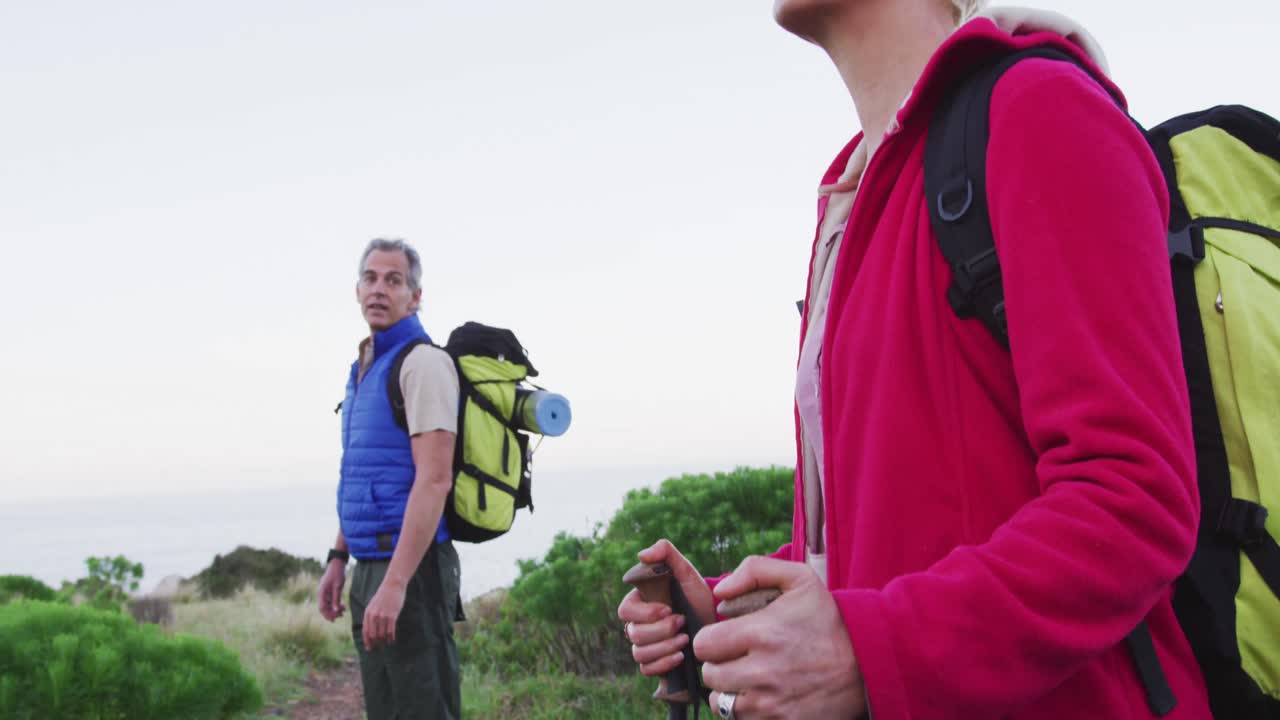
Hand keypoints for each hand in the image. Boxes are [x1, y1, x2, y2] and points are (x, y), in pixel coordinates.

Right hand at [317, 561, 346, 621]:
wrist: (337, 563)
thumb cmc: (337, 573)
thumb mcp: (338, 586)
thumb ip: (336, 598)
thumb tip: (335, 610)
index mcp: (322, 592)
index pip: (322, 607)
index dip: (327, 614)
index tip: (334, 619)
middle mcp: (322, 593)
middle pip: (324, 607)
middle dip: (332, 613)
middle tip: (341, 616)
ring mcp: (325, 592)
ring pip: (328, 604)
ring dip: (335, 609)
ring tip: (344, 612)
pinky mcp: (329, 591)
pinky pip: (331, 600)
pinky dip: (336, 604)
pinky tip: (343, 606)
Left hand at [361, 579, 406, 650]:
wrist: (393, 585)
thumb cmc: (384, 595)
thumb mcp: (373, 605)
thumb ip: (371, 616)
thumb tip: (371, 629)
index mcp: (367, 613)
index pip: (365, 631)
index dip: (367, 642)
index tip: (369, 649)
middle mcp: (374, 616)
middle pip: (373, 635)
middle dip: (376, 643)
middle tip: (379, 648)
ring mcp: (383, 616)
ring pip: (382, 634)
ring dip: (384, 641)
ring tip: (387, 644)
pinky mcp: (392, 616)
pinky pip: (390, 631)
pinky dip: (391, 637)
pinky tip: (392, 640)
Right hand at [616, 539, 715, 677]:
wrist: (714, 619)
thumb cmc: (696, 593)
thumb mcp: (685, 570)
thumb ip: (665, 552)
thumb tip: (642, 555)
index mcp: (638, 603)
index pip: (625, 611)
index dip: (645, 613)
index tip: (669, 609)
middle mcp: (636, 625)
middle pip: (634, 635)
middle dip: (661, 631)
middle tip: (682, 622)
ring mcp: (643, 645)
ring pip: (640, 653)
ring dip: (665, 647)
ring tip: (686, 638)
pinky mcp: (653, 662)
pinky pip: (646, 669)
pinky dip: (664, 664)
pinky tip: (681, 656)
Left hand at [695, 556, 865, 718]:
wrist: (867, 664)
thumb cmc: (828, 620)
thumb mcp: (799, 579)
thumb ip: (755, 570)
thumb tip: (720, 592)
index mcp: (759, 633)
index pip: (704, 644)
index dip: (711, 639)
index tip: (726, 638)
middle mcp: (761, 671)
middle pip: (709, 675)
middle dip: (719, 664)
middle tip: (737, 658)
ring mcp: (770, 703)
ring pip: (721, 703)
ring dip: (729, 691)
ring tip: (747, 678)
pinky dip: (747, 710)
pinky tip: (763, 695)